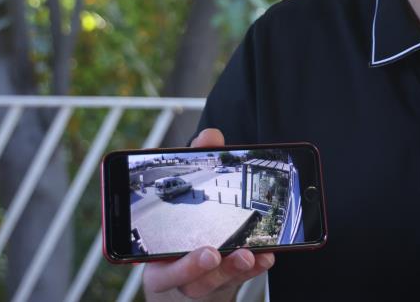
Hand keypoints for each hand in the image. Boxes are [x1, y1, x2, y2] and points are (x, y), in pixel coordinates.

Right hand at [142, 128, 276, 300]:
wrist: (189, 268)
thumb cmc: (184, 223)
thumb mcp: (187, 190)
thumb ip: (197, 161)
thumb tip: (209, 136)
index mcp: (154, 252)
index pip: (153, 259)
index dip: (175, 261)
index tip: (198, 251)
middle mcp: (175, 272)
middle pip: (185, 277)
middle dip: (197, 266)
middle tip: (213, 253)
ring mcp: (200, 281)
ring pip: (212, 281)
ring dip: (231, 268)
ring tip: (247, 254)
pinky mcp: (222, 283)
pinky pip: (236, 280)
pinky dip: (252, 268)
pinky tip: (266, 257)